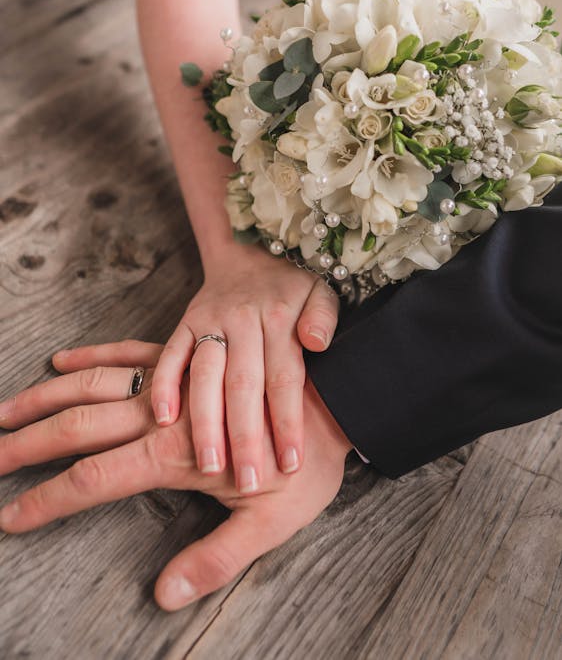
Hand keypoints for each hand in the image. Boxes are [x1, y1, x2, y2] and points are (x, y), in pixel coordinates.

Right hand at [0, 340, 351, 610]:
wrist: (335, 402)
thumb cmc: (307, 464)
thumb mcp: (272, 524)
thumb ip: (217, 558)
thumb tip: (165, 595)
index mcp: (174, 454)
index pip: (94, 479)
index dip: (48, 500)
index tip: (10, 515)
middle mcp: (163, 413)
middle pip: (79, 426)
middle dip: (30, 445)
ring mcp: (173, 382)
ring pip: (94, 384)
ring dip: (46, 398)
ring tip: (6, 411)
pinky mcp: (187, 361)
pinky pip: (131, 352)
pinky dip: (93, 355)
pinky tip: (63, 358)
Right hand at [150, 246, 339, 493]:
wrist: (252, 253)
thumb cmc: (294, 287)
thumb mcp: (323, 292)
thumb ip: (324, 318)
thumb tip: (318, 343)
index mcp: (281, 319)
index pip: (285, 378)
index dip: (288, 422)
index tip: (292, 464)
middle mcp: (244, 320)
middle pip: (244, 385)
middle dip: (246, 436)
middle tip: (250, 483)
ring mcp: (210, 321)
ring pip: (205, 375)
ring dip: (205, 422)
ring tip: (210, 467)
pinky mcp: (186, 321)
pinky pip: (171, 354)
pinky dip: (163, 385)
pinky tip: (164, 422)